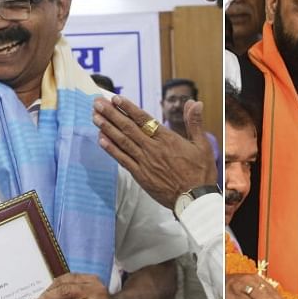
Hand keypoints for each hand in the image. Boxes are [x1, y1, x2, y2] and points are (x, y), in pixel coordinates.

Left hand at [93, 96, 215, 209]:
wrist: (194, 200)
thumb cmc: (200, 173)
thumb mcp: (203, 145)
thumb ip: (195, 123)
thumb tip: (196, 102)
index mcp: (167, 139)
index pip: (144, 119)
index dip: (128, 108)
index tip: (115, 98)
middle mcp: (153, 148)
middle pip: (128, 127)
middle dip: (111, 113)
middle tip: (97, 102)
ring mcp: (145, 162)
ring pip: (122, 141)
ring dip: (107, 128)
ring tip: (95, 117)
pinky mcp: (140, 175)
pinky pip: (123, 160)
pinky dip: (111, 149)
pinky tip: (101, 140)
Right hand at [225, 273, 287, 298]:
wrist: (219, 281)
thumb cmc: (235, 286)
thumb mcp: (249, 287)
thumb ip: (261, 295)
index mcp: (256, 279)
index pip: (272, 290)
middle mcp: (251, 280)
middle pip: (267, 294)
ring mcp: (243, 286)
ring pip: (258, 297)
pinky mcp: (235, 293)